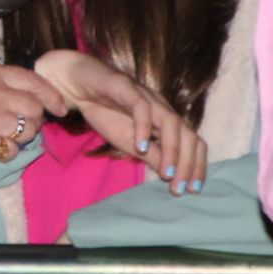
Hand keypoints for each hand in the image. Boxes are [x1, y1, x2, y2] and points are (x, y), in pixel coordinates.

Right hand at [0, 60, 66, 156]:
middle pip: (34, 111)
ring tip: (7, 132)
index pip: (34, 82)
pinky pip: (9, 151)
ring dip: (22, 134)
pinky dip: (7, 150)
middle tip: (23, 120)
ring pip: (26, 133)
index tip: (60, 106)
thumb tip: (15, 87)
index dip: (52, 96)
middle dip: (33, 117)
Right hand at [34, 50, 206, 194]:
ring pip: (171, 122)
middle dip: (187, 164)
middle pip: (188, 134)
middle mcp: (162, 107)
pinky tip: (140, 147)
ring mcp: (146, 96)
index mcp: (166, 120)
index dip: (197, 166)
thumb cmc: (104, 112)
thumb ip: (150, 155)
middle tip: (179, 188)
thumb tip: (171, 175)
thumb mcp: (128, 142)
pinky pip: (141, 107)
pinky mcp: (127, 87)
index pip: (193, 142)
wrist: (75, 84)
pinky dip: (144, 128)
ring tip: (166, 173)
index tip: (191, 190)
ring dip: (172, 150)